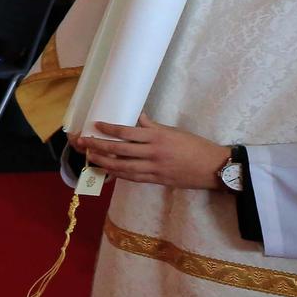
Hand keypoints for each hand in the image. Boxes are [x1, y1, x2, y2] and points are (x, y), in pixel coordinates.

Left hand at [71, 116, 230, 189]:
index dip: (109, 129)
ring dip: (104, 163)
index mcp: (157, 137)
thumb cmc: (194, 146)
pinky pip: (133, 177)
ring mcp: (154, 168)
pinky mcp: (156, 180)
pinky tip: (108, 171)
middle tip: (84, 142)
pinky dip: (118, 174)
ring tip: (91, 158)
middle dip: (99, 147)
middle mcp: (153, 153)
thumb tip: (137, 116)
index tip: (96, 125)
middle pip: (119, 150)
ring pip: (122, 167)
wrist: (213, 167)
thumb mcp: (173, 131)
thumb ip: (152, 126)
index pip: (127, 132)